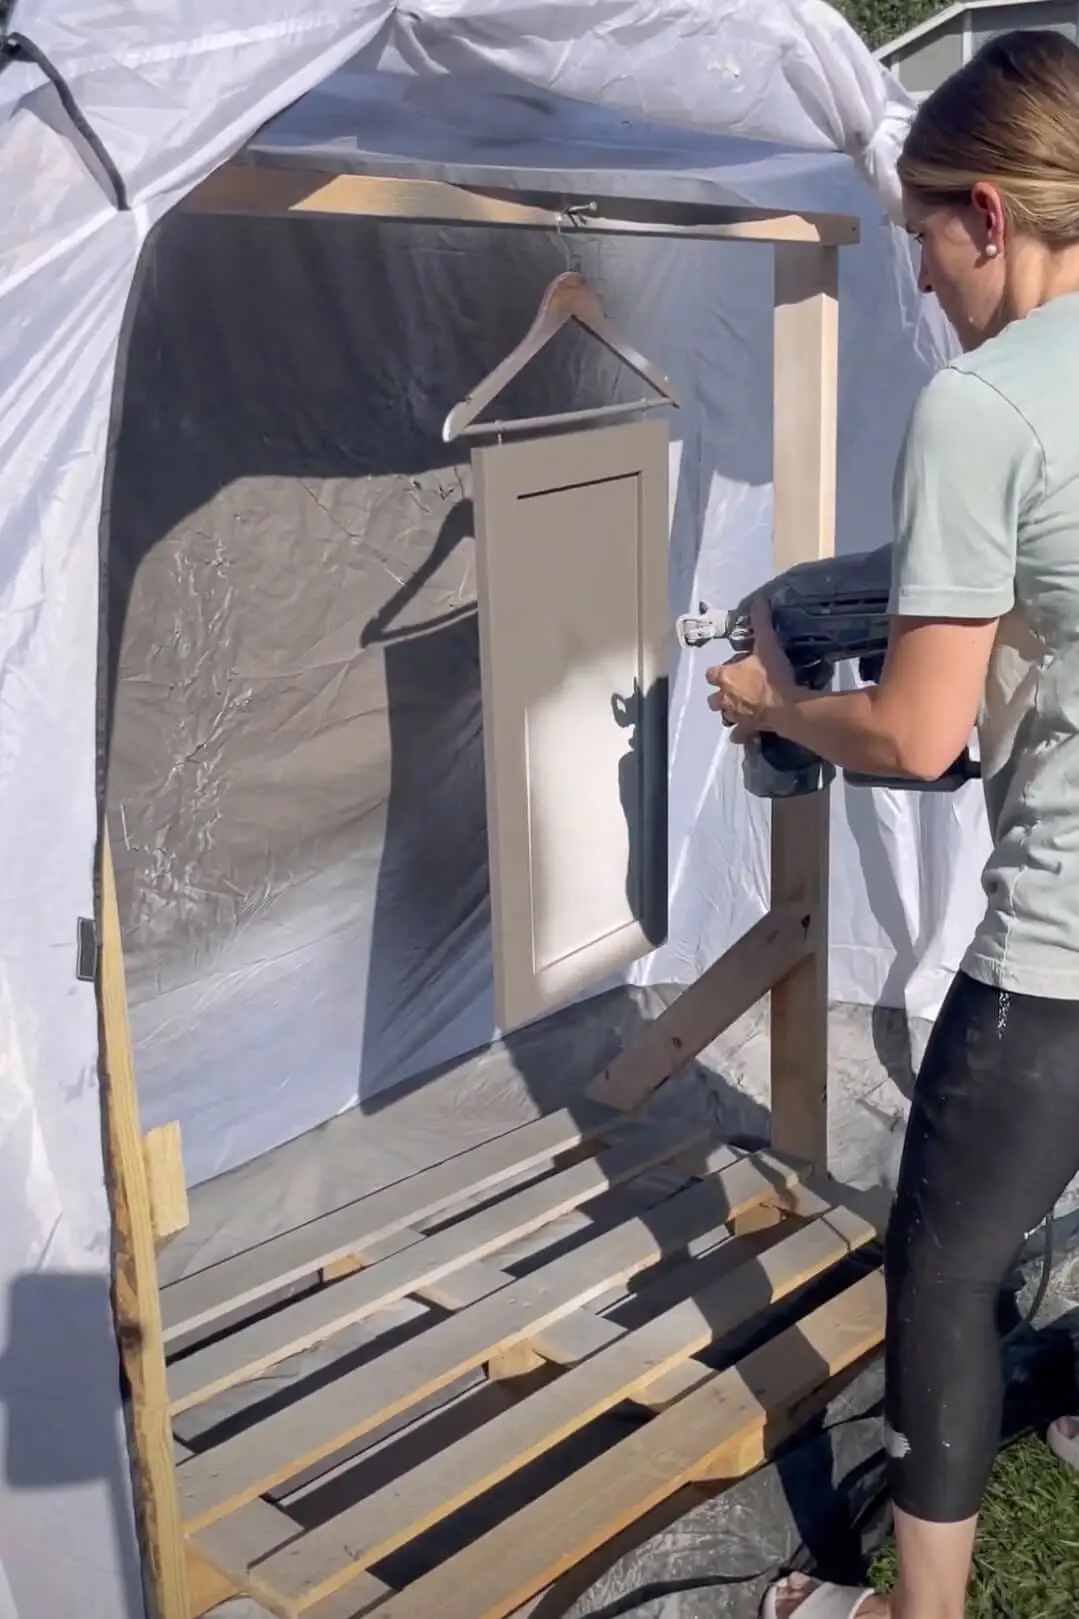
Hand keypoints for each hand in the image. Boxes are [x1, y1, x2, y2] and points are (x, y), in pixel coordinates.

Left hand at [705, 595, 796, 741]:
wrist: (786, 706)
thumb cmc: (773, 675)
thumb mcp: (767, 644)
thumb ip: (762, 622)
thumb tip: (760, 599)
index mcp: (725, 677)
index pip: (711, 673)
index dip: (718, 671)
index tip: (729, 668)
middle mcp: (724, 698)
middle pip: (713, 699)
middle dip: (720, 695)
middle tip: (735, 690)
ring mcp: (735, 716)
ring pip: (724, 716)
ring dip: (729, 712)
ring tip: (741, 709)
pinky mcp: (747, 729)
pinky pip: (738, 735)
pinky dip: (740, 734)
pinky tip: (744, 733)